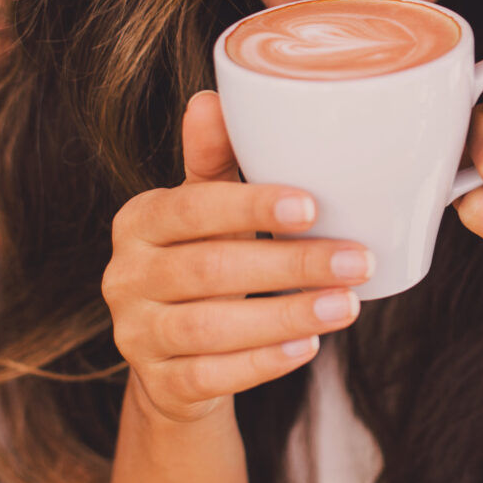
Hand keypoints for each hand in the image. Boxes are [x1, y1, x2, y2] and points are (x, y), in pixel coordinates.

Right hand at [102, 90, 374, 423]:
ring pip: (211, 328)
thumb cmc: (206, 259)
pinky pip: (211, 376)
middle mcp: (125, 277)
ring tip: (347, 305)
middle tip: (357, 261)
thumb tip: (212, 97)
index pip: (192, 207)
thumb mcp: (209, 209)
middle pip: (210, 270)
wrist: (175, 357)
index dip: (251, 206)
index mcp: (139, 221)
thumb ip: (215, 160)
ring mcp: (135, 335)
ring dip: (287, 316)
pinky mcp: (158, 385)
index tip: (313, 206)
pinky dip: (263, 363)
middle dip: (291, 266)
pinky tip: (308, 347)